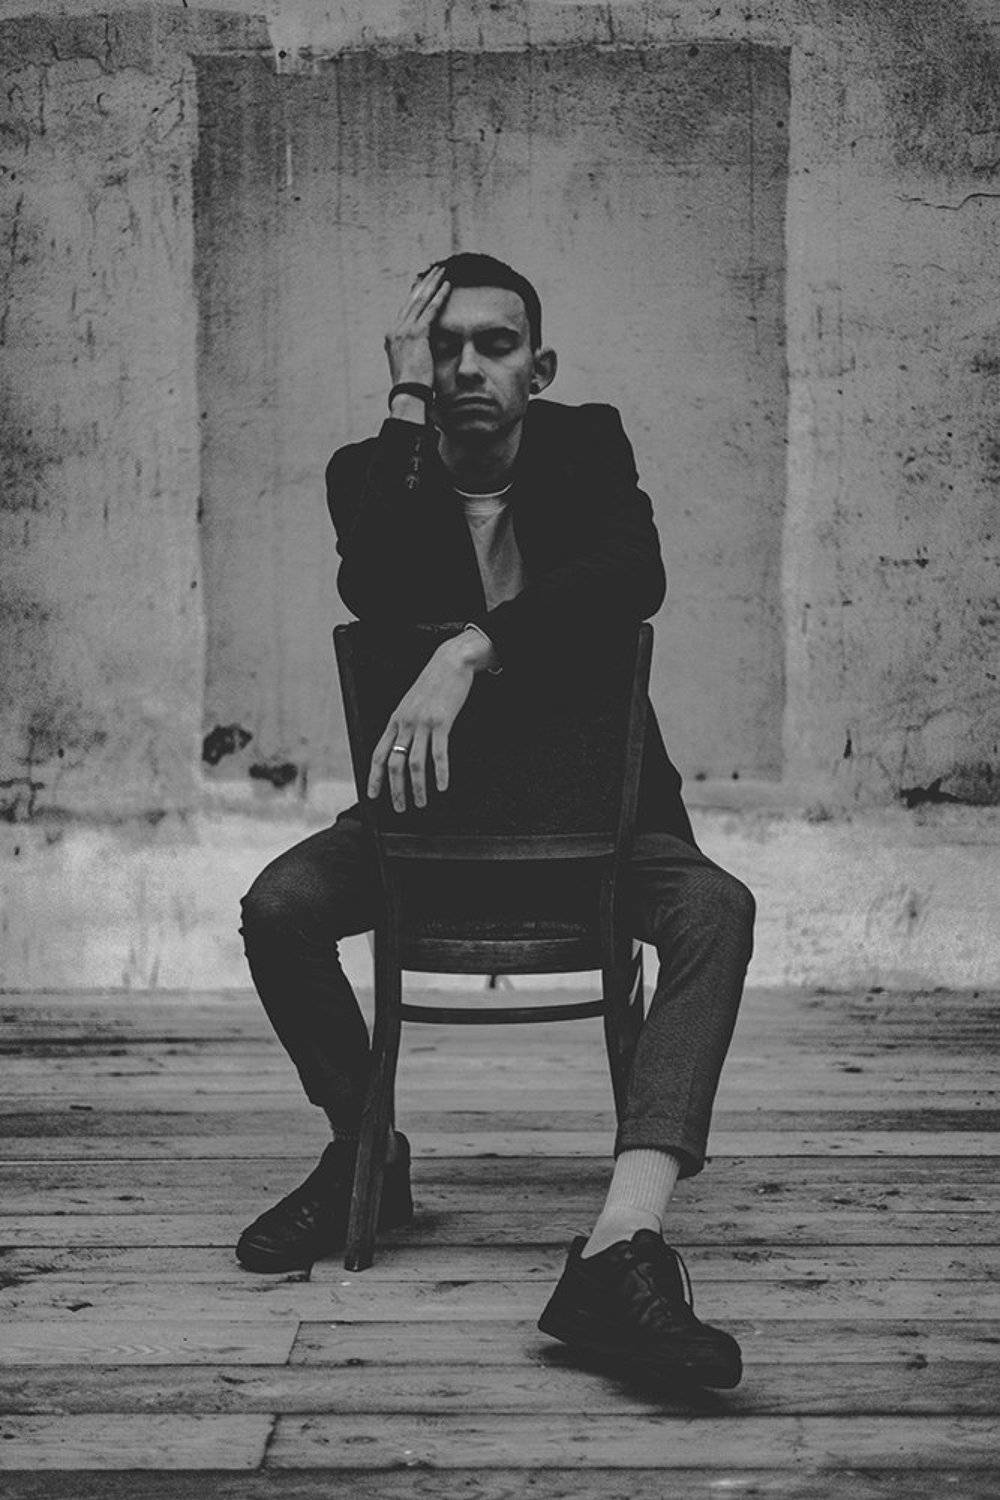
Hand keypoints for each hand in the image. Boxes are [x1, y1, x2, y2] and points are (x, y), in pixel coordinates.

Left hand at [367, 633, 490, 811]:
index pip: (378, 753)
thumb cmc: (432, 684)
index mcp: (395, 720)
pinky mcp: (441, 722)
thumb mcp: (410, 704)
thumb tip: (401, 746)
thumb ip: (404, 724)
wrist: (449, 662)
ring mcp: (422, 723)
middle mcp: (405, 723)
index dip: (374, 777)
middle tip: (400, 808)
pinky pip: (439, 753)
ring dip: (417, 787)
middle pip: (394, 763)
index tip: (372, 795)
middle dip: (396, 789)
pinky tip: (442, 786)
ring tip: (421, 802)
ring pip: (415, 763)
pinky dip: (440, 773)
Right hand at [384, 264, 450, 388]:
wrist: (407, 394)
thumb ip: (413, 353)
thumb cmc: (412, 386)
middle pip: (412, 300)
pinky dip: (439, 296)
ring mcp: (405, 331)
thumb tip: (421, 352)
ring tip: (442, 271)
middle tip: (435, 270)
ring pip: (421, 300)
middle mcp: (396, 330)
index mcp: (392, 337)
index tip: (424, 283)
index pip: (406, 309)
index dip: (416, 294)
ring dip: (433, 284)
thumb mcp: (409, 365)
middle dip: (425, 283)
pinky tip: (447, 285)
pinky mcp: (417, 334)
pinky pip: (430, 310)